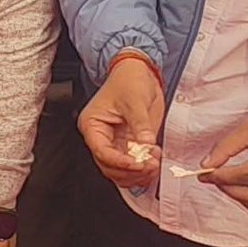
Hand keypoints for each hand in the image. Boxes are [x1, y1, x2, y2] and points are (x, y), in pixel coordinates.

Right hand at [79, 53, 164, 189]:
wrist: (139, 72)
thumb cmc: (128, 80)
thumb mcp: (135, 99)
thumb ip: (141, 124)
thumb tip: (146, 144)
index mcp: (93, 124)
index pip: (101, 151)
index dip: (120, 162)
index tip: (137, 164)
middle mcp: (101, 137)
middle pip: (109, 166)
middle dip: (130, 170)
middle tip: (149, 165)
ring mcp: (116, 143)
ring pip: (120, 172)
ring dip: (138, 174)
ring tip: (154, 163)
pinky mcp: (130, 146)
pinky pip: (133, 166)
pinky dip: (144, 171)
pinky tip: (155, 163)